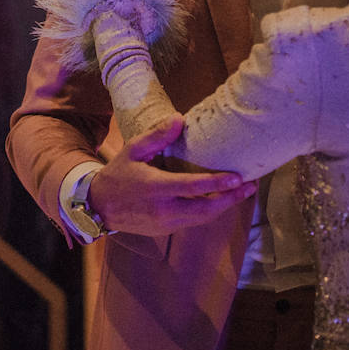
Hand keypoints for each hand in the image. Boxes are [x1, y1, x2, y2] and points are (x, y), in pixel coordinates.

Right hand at [87, 115, 256, 234]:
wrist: (98, 207)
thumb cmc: (118, 174)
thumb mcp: (132, 150)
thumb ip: (156, 136)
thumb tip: (179, 118)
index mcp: (155, 188)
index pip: (191, 187)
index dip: (216, 183)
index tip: (237, 177)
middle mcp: (162, 210)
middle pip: (204, 209)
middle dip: (230, 199)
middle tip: (250, 186)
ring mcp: (164, 224)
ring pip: (201, 218)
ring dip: (223, 206)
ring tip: (242, 192)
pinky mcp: (165, 231)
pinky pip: (193, 222)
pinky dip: (209, 211)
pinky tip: (221, 199)